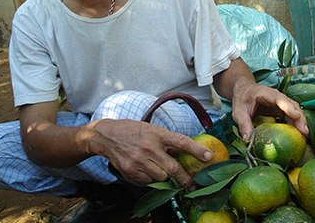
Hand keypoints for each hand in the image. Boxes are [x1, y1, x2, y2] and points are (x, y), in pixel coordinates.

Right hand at [88, 119, 211, 186]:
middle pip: (173, 168)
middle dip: (185, 179)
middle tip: (193, 184)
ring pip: (161, 177)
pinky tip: (146, 170)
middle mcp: (149, 147)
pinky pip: (148, 181)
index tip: (208, 156)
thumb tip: (183, 152)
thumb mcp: (151, 129)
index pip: (181, 142)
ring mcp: (139, 160)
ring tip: (160, 170)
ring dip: (165, 177)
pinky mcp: (130, 171)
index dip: (196, 150)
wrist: (106, 136)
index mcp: (157, 134)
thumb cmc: (132, 131)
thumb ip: (166, 141)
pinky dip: (151, 179)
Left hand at [230, 78, 308, 140]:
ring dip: (301, 123)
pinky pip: (293, 116)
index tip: (296, 116)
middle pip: (293, 105)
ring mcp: (282, 103)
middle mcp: (278, 97)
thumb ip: (243, 124)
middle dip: (300, 118)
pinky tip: (298, 136)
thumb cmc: (242, 99)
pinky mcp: (284, 109)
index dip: (289, 107)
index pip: (280, 99)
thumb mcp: (238, 112)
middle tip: (304, 133)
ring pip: (296, 111)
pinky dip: (297, 125)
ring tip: (304, 137)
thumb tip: (247, 140)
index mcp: (267, 94)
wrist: (244, 91)